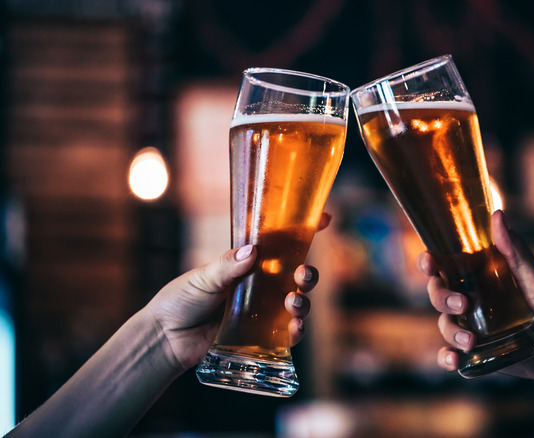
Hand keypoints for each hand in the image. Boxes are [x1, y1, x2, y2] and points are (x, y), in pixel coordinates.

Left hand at [144, 213, 330, 370]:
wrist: (165, 338)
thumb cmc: (179, 301)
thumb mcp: (202, 278)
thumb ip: (227, 266)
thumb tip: (252, 251)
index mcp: (248, 265)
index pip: (280, 245)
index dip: (304, 231)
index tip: (325, 218)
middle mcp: (260, 286)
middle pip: (296, 276)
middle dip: (308, 274)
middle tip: (303, 276)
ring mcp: (261, 312)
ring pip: (296, 303)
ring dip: (303, 302)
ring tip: (293, 303)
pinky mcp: (260, 336)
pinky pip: (286, 334)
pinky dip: (296, 330)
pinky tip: (294, 328)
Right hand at [419, 210, 533, 381]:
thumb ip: (516, 252)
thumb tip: (498, 215)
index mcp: (485, 276)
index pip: (448, 265)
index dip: (431, 263)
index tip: (430, 264)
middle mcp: (476, 299)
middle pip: (439, 294)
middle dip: (441, 298)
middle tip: (462, 304)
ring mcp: (478, 327)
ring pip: (445, 325)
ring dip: (450, 331)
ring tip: (471, 341)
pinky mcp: (484, 354)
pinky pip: (455, 356)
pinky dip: (448, 359)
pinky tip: (455, 361)